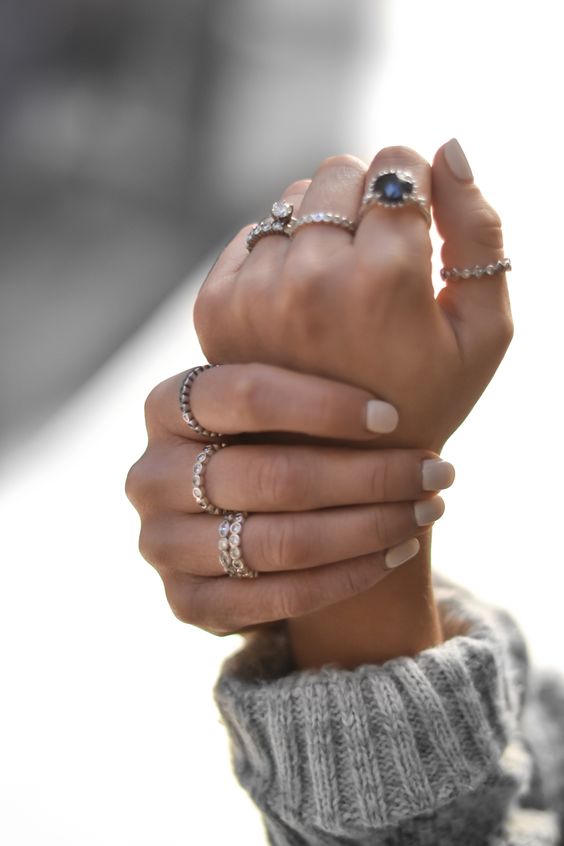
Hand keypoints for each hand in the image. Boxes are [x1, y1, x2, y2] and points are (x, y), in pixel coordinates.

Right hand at [125, 364, 453, 633]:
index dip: (324, 405)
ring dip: (367, 529)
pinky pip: (272, 600)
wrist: (241, 516)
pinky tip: (396, 554)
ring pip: (277, 542)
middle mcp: (151, 473)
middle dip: (370, 477)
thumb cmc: (272, 437)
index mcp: (168, 406)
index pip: (244, 393)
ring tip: (425, 510)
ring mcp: (160, 542)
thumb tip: (383, 320)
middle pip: (271, 476)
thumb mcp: (274, 395)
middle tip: (436, 471)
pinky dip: (346, 579)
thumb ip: (305, 364)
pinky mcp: (183, 600)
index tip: (395, 416)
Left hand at [194, 141, 512, 450]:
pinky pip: (254, 231)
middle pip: (343, 170)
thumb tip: (448, 148)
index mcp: (383, 280)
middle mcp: (310, 277)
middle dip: (368, 202)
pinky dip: (281, 252)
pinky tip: (302, 304)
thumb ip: (480, 232)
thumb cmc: (425, 398)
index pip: (398, 164)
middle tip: (378, 266)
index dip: (416, 190)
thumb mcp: (484, 330)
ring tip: (341, 291)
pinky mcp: (215, 304)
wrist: (341, 470)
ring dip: (323, 225)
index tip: (415, 229)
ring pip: (295, 197)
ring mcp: (256, 291)